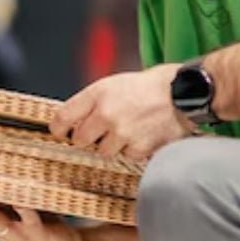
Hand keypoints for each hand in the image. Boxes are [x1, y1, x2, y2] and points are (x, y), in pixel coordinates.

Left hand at [51, 63, 195, 160]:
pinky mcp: (138, 148)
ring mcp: (122, 133)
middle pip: (80, 140)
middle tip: (101, 130)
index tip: (60, 132)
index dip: (58, 128)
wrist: (181, 94)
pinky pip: (126, 156)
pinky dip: (132, 149)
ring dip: (111, 145)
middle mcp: (106, 114)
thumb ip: (91, 102)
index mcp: (98, 94)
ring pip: (103, 151)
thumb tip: (71, 122)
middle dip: (87, 137)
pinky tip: (141, 134)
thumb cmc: (148, 87)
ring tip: (126, 130)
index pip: (62, 117)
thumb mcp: (113, 84)